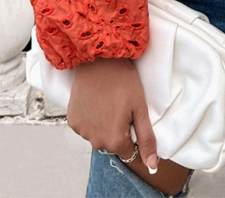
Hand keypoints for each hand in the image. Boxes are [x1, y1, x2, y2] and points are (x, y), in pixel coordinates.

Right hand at [68, 57, 191, 194]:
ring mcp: (81, 131)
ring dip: (105, 125)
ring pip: (99, 135)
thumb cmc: (122, 80)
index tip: (133, 116)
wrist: (98, 60)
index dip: (134, 135)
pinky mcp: (72, 120)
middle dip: (119, 130)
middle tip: (122, 105)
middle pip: (113, 145)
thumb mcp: (140, 108)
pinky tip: (96, 101)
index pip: (129, 151)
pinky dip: (92, 118)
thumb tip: (152, 165)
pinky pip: (86, 126)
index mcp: (113, 140)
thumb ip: (146, 139)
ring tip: (109, 101)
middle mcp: (94, 141)